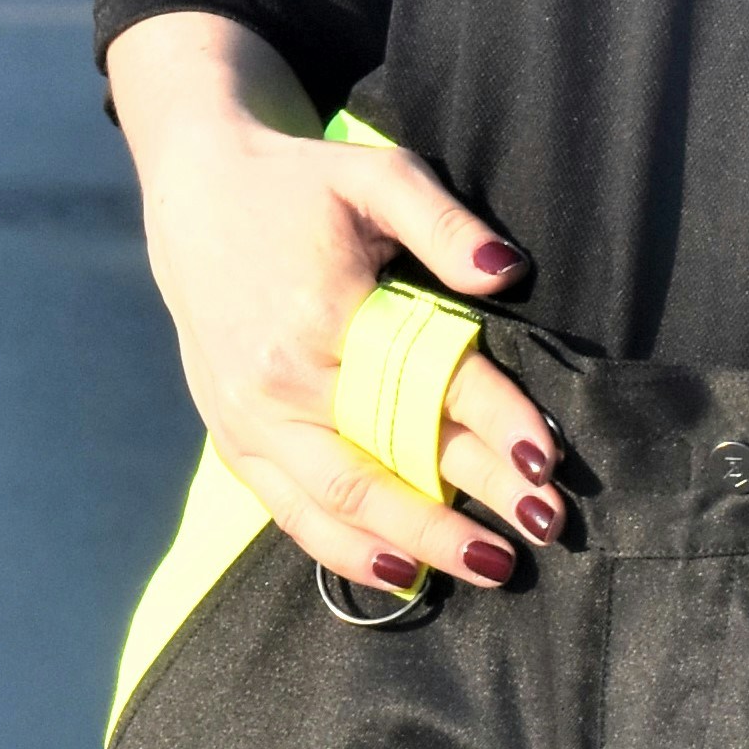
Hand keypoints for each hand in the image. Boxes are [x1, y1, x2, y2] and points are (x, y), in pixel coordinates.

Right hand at [106, 12, 551, 595]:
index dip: (498, 423)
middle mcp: (277, 383)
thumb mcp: (376, 176)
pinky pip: (289, 511)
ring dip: (416, 543)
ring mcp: (247, 420)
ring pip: (337, 505)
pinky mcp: (231, 438)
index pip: (429, 384)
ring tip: (488, 566)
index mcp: (320, 317)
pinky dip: (344, 550)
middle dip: (466, 507)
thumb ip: (443, 224)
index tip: (551, 459)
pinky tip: (402, 573)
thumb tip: (506, 271)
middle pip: (386, 464)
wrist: (196, 194)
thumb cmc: (299, 186)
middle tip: (543, 529)